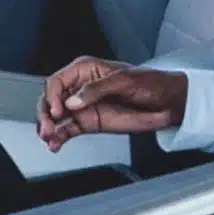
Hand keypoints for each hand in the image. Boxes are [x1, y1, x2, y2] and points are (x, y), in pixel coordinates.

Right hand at [37, 56, 187, 151]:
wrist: (167, 102)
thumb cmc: (151, 83)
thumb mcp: (126, 81)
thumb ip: (98, 89)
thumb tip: (74, 100)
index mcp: (87, 70)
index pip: (57, 81)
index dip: (52, 96)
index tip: (58, 109)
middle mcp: (81, 88)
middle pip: (50, 100)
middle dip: (45, 114)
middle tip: (48, 128)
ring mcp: (83, 106)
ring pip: (54, 117)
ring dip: (48, 128)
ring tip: (50, 138)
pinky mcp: (88, 122)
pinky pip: (66, 130)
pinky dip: (58, 138)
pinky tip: (56, 144)